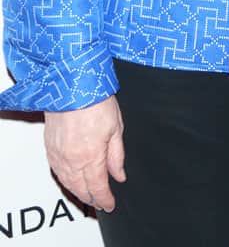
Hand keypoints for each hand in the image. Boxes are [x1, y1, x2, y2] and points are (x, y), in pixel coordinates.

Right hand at [44, 95, 125, 211]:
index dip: (105, 199)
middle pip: (81, 189)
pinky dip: (65, 181)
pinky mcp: (49, 147)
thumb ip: (117, 155)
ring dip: (78, 192)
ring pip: (67, 183)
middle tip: (101, 203)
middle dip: (92, 199)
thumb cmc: (95, 99)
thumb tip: (119, 175)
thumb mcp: (116, 127)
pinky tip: (71, 181)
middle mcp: (72, 159)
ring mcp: (58, 154)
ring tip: (88, 196)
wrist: (71, 84)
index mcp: (91, 156)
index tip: (110, 204)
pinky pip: (57, 172)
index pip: (98, 187)